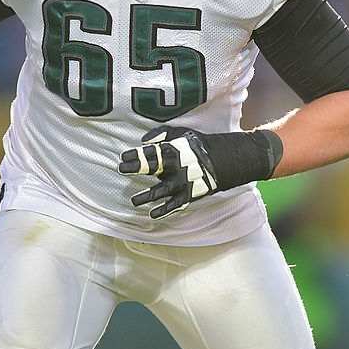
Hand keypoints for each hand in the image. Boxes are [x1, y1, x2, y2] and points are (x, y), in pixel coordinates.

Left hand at [118, 125, 283, 218]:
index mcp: (175, 149)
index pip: (152, 152)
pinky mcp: (192, 193)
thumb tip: (143, 140)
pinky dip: (165, 210)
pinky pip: (176, 204)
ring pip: (162, 190)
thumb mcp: (182, 133)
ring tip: (134, 201)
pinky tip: (153, 214)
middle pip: (154, 168)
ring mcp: (185, 181)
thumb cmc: (200, 144)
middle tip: (121, 169)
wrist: (226, 159)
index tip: (122, 157)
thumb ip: (162, 135)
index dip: (136, 155)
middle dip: (137, 168)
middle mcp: (179, 165)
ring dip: (147, 196)